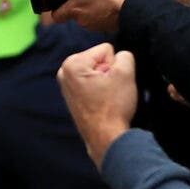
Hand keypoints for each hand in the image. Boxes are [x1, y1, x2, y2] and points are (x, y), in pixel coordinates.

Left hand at [40, 0, 132, 34]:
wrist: (132, 7)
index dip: (56, 9)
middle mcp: (81, 20)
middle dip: (74, 5)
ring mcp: (93, 25)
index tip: (59, 1)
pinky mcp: (104, 26)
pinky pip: (96, 19)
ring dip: (88, 7)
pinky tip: (106, 2)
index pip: (56, 16)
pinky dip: (99, 11)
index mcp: (74, 9)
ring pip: (84, 16)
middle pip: (71, 14)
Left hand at [56, 42, 140, 162]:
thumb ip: (125, 55)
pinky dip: (100, 91)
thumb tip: (120, 57)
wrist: (106, 138)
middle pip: (99, 59)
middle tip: (110, 91)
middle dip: (109, 72)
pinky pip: (93, 84)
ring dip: (106, 82)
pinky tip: (101, 103)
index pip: (106, 50)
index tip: (112, 83)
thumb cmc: (113, 108)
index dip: (115, 65)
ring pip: (97, 72)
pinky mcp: (73, 97)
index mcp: (72, 64)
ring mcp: (66, 86)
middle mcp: (64, 73)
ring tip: (106, 98)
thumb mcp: (125, 73)